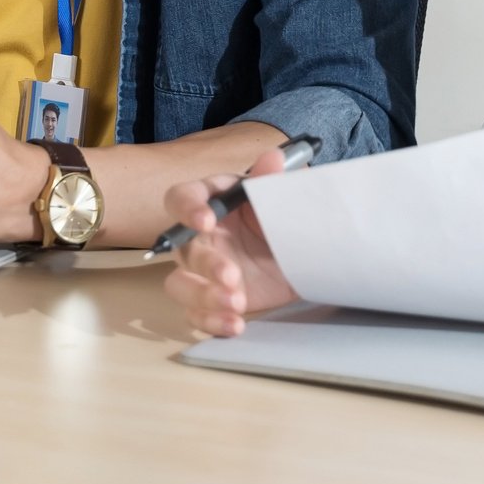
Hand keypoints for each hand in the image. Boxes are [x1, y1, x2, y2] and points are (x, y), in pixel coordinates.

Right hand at [161, 150, 296, 336]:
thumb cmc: (282, 218)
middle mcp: (199, 236)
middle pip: (182, 248)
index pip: (181, 198)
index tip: (205, 221)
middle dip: (205, 264)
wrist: (303, 255)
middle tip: (232, 276)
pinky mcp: (211, 301)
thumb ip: (271, 180)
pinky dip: (212, 322)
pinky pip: (197, 315)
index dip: (187, 209)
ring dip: (202, 296)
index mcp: (210, 201)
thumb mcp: (279, 198)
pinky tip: (235, 325)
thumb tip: (273, 158)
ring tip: (236, 303)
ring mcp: (202, 271)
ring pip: (179, 285)